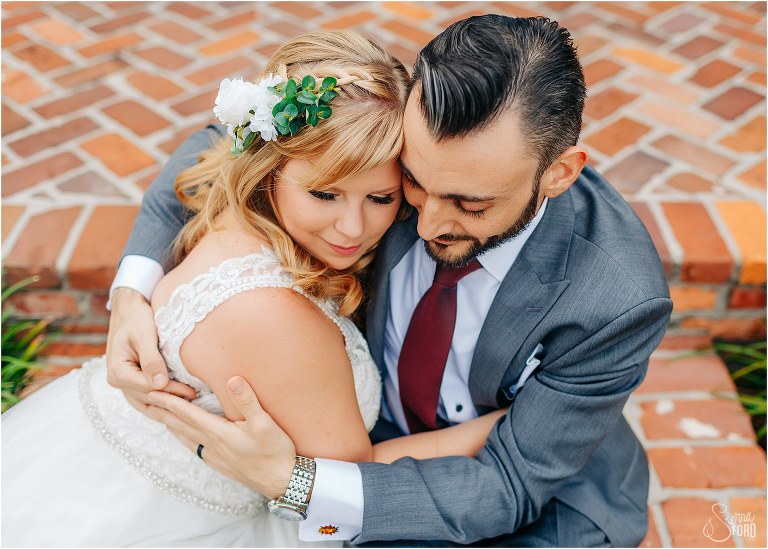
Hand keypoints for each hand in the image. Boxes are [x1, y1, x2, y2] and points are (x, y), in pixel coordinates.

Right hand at [106, 287, 195, 412]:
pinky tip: (180, 406)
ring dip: (168, 407)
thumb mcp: (144, 335)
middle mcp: (117, 381)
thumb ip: (151, 359)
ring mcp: (123, 384)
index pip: (149, 388)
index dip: (172, 391)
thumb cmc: (137, 319)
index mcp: (117, 371)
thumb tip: (160, 384)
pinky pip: (147, 399)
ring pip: (147, 404)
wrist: (127, 311)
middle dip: (173, 401)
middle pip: (149, 398)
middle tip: (199, 402)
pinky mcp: (131, 383)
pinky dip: (162, 403)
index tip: (193, 392)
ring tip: (192, 407)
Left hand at [146, 376, 295, 498]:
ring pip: (184, 437)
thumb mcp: (265, 423)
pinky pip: (194, 447)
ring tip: (158, 416)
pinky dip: (183, 438)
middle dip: (161, 411)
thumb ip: (247, 401)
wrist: (282, 481)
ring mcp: (214, 456)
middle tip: (143, 401)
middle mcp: (211, 444)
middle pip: (179, 425)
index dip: (167, 401)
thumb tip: (232, 379)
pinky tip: (184, 437)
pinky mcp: (221, 463)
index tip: (150, 391)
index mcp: (218, 432)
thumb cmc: (275, 451)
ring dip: (169, 425)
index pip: (186, 413)